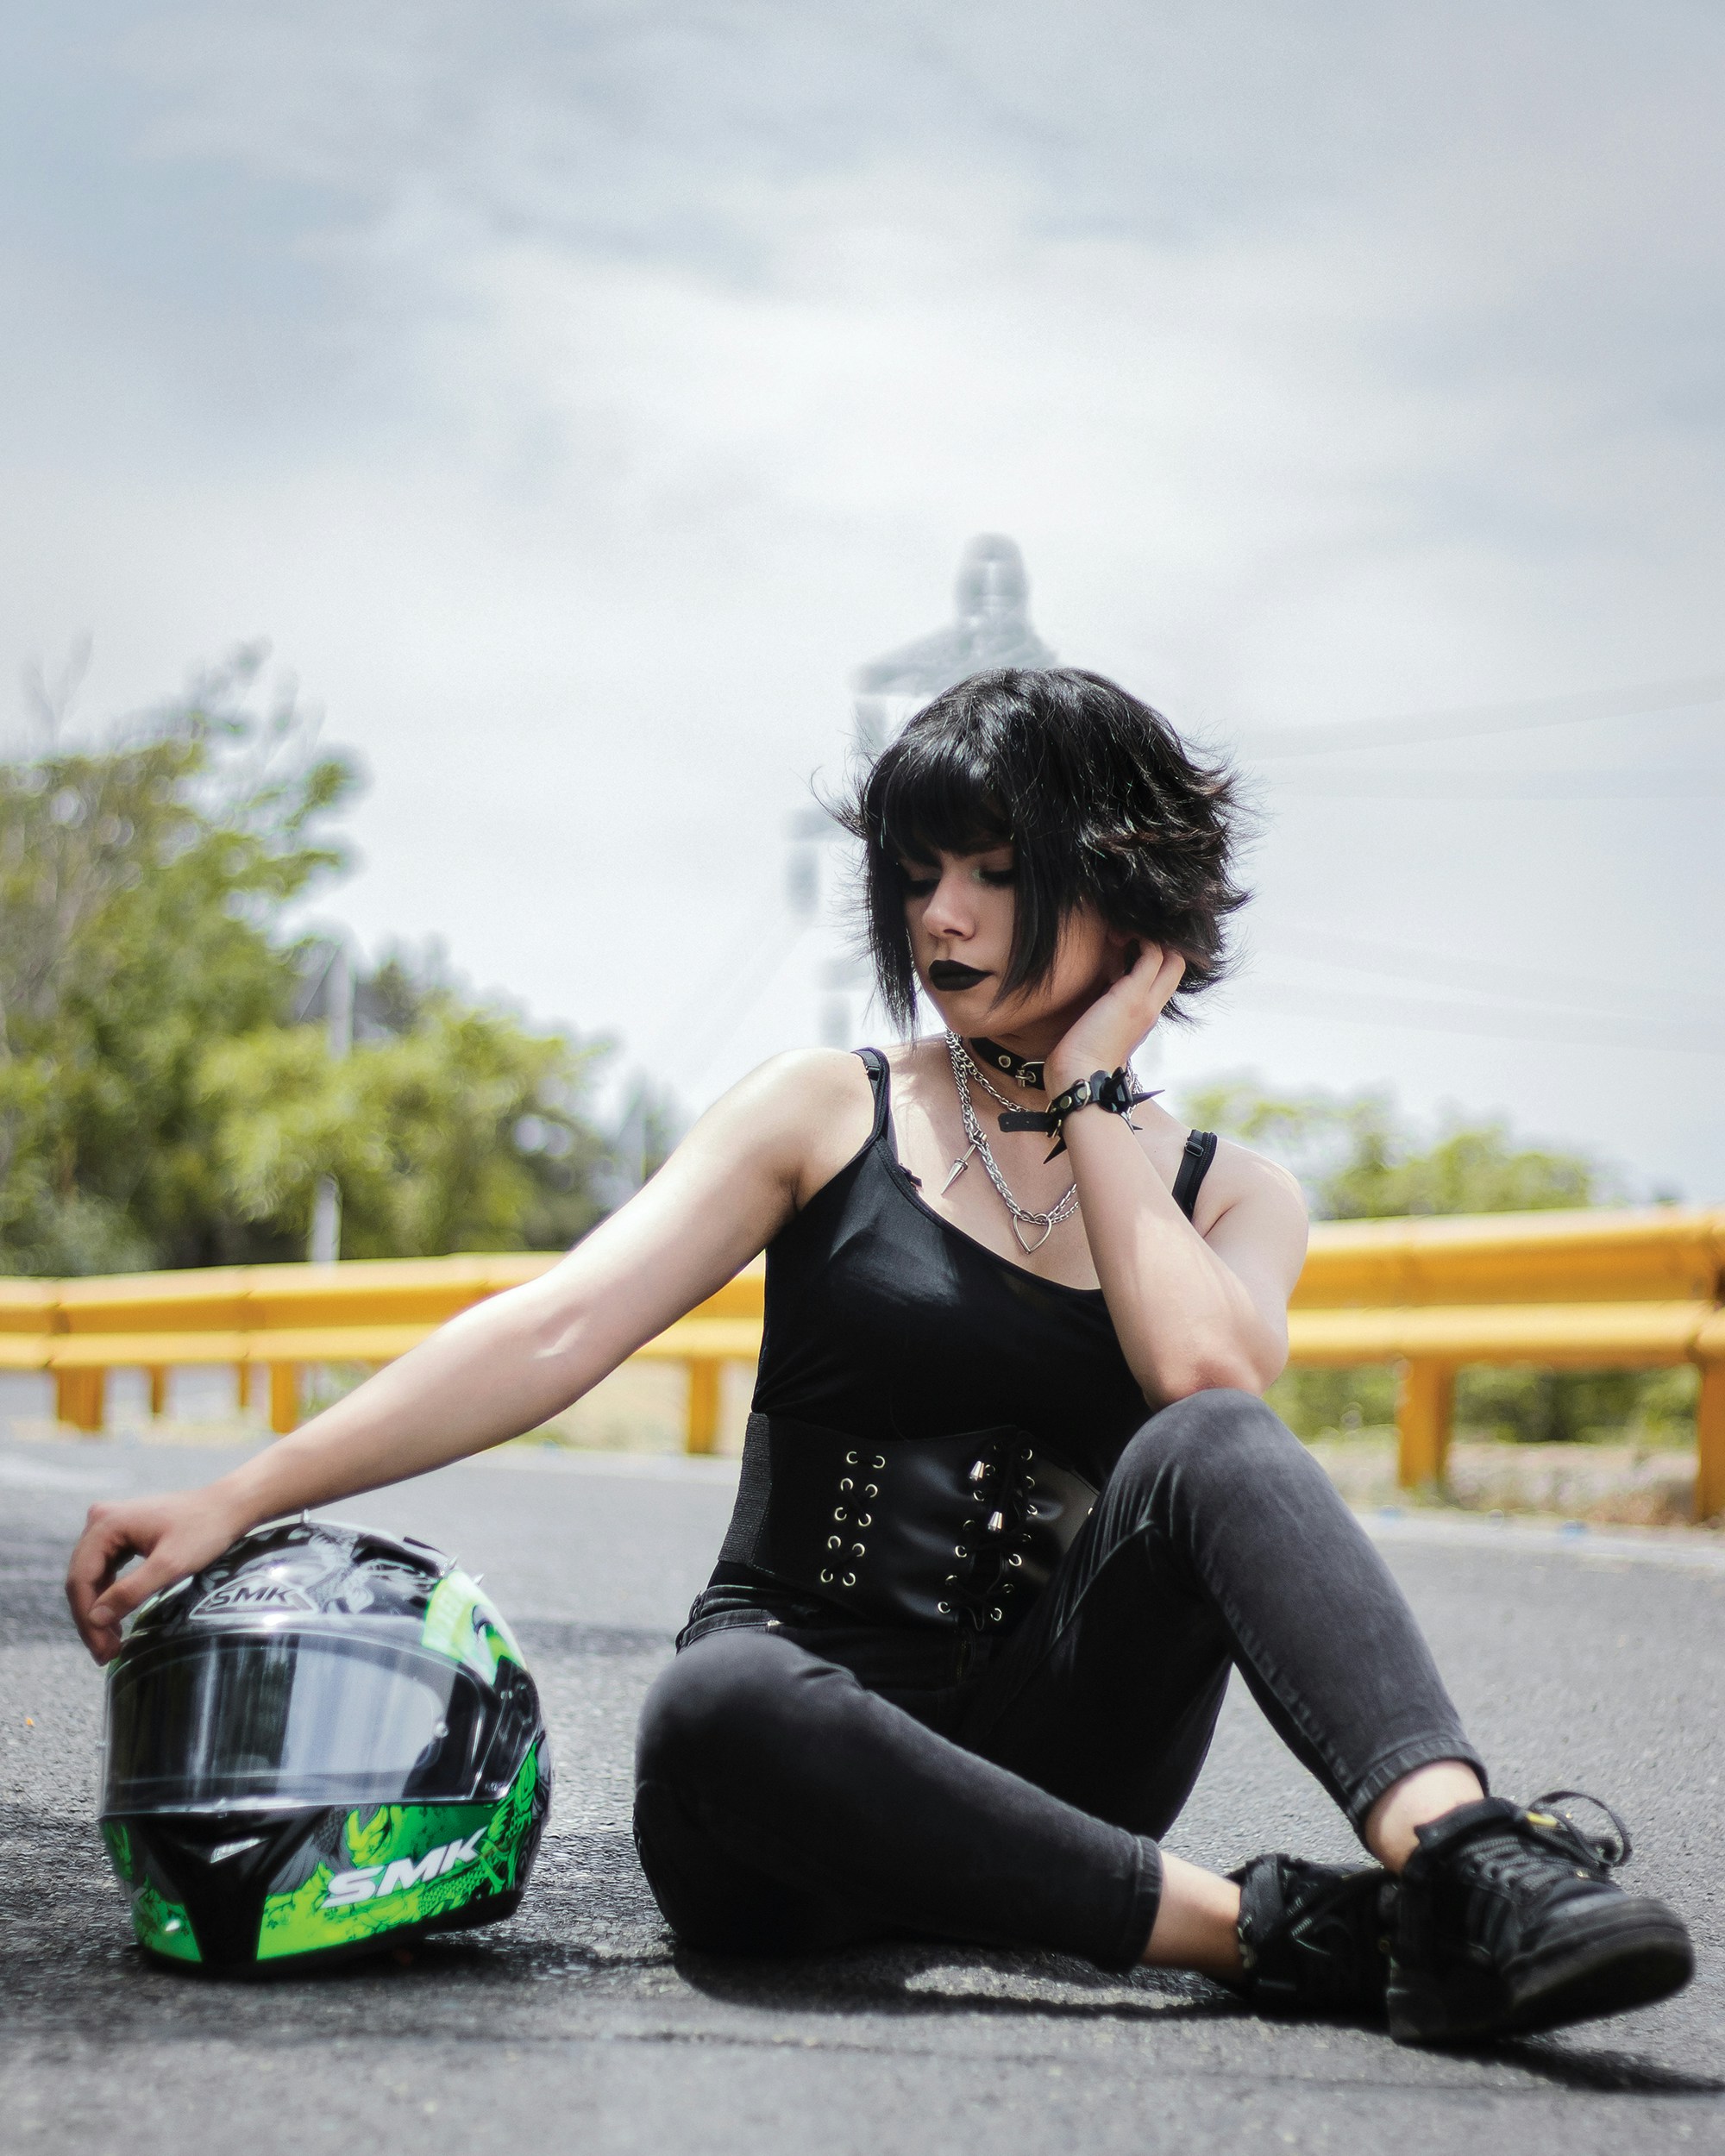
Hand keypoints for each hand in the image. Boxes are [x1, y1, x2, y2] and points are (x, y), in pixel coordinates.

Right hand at [66, 1488, 250, 1663]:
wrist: (229, 1507)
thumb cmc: (205, 1530)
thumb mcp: (170, 1566)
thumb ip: (130, 1591)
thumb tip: (95, 1619)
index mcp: (105, 1523)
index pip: (81, 1579)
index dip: (87, 1620)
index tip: (101, 1650)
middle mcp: (100, 1520)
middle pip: (83, 1579)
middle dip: (91, 1620)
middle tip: (105, 1655)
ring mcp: (110, 1526)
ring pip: (92, 1578)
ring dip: (99, 1612)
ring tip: (110, 1645)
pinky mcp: (122, 1535)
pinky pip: (105, 1571)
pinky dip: (110, 1597)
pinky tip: (116, 1620)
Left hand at [1045, 940, 1186, 1092]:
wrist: (1080, 1078)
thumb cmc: (1078, 1061)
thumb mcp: (1095, 1032)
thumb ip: (1101, 1013)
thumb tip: (1090, 997)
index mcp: (1142, 1019)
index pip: (1162, 981)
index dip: (1153, 959)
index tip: (1124, 948)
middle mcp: (1151, 1009)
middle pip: (1176, 966)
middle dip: (1159, 943)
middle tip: (1127, 935)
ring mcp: (1145, 1001)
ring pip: (1170, 957)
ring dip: (1149, 937)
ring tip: (1120, 933)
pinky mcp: (1132, 995)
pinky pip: (1152, 954)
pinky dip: (1141, 937)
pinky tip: (1116, 936)